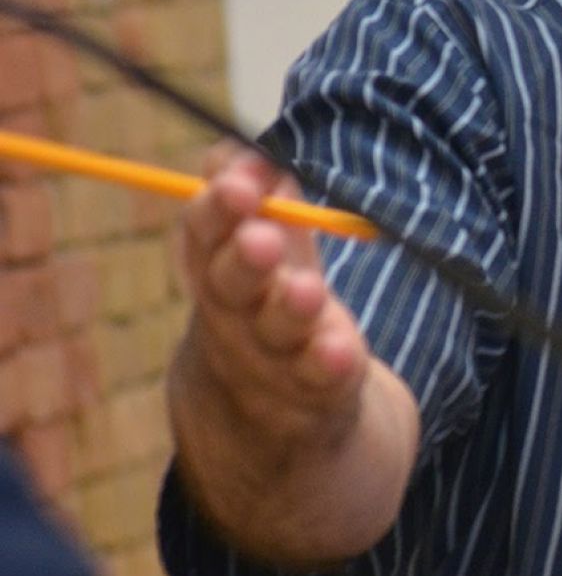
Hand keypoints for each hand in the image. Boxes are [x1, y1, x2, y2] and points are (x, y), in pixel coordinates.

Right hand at [168, 147, 417, 566]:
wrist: (271, 431)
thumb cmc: (269, 314)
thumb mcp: (264, 253)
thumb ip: (263, 196)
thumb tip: (253, 144)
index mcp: (219, 272)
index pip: (204, 235)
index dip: (218, 207)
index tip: (241, 179)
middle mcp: (238, 320)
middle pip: (231, 286)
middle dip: (244, 257)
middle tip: (258, 235)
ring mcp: (274, 365)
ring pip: (276, 335)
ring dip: (289, 310)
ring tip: (304, 293)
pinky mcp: (318, 402)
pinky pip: (323, 383)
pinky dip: (331, 366)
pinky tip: (342, 351)